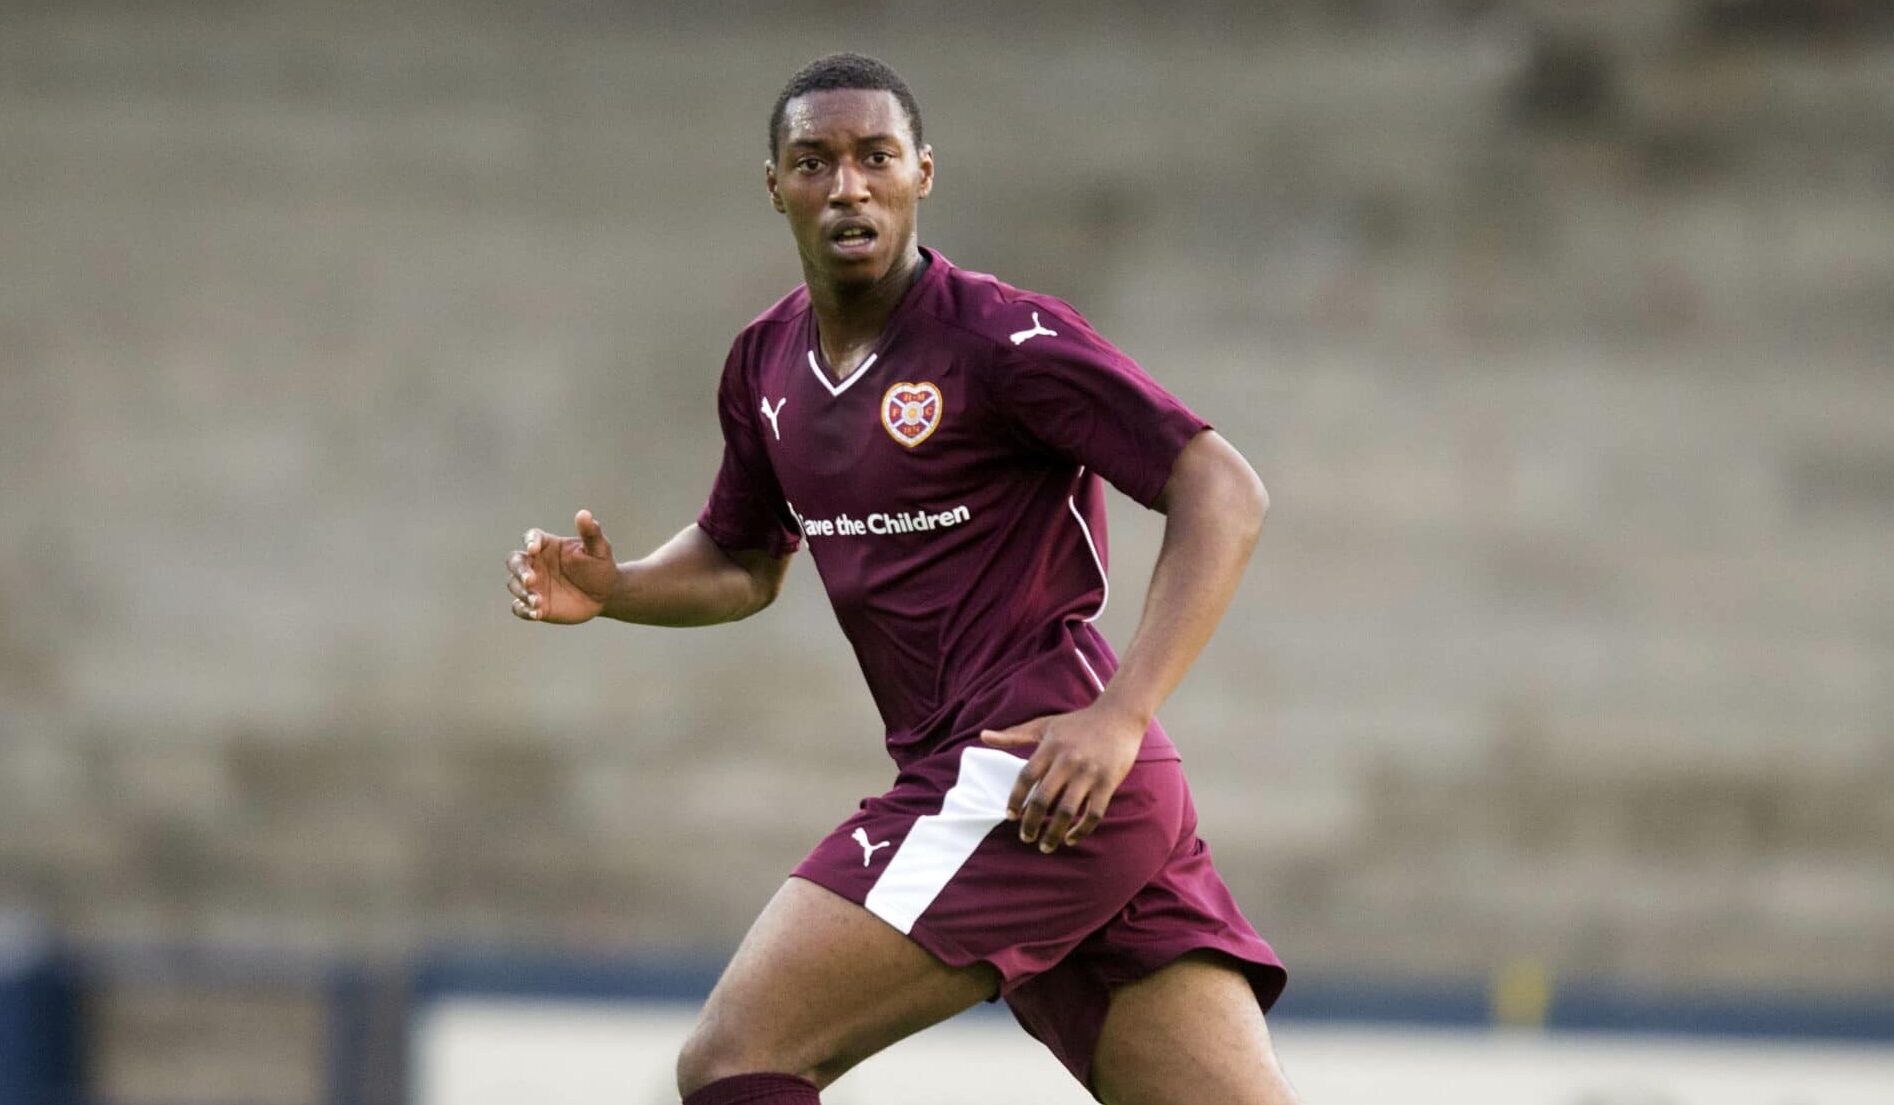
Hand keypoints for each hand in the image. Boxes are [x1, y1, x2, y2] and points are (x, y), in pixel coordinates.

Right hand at [506, 509, 619, 623]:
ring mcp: (534, 585)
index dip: (530, 541)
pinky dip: (523, 610)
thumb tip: (584, 514)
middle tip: (531, 580)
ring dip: (522, 593)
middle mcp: (536, 563)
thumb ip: (591, 533)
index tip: (534, 548)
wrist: (606, 594)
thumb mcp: (599, 549)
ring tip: (538, 602)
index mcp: (547, 546)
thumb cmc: (600, 566)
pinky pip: (519, 607)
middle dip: (519, 570)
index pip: (531, 537)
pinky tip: (536, 614)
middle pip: (515, 561)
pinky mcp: (535, 604)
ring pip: (514, 585)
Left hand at [980, 702, 1144, 853]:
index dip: (1015, 799)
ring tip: (1045, 846)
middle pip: (1043, 799)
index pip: (1025, 777)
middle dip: (1031, 823)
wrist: (1118, 716)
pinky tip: (1070, 839)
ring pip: (1066, 811)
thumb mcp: (1044, 725)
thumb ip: (1014, 735)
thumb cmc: (1077, 723)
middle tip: (1025, 837)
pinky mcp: (1108, 782)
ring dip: (1053, 834)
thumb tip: (983, 736)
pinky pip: (1093, 814)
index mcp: (1050, 747)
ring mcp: (1089, 773)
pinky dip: (1081, 831)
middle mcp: (1068, 761)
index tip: (1010, 816)